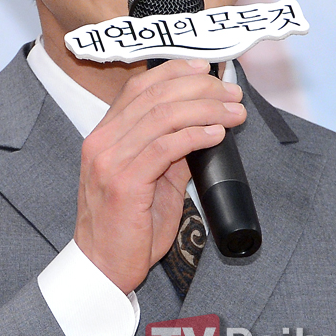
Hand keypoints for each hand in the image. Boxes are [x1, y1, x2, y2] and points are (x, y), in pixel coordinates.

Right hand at [74, 58, 245, 293]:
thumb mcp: (150, 179)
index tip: (205, 68)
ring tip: (233, 113)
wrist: (102, 268)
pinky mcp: (123, 182)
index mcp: (105, 134)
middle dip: (199, 88)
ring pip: (162, 117)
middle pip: (154, 96)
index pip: (139, 87)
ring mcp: (109, 160)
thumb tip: (202, 124)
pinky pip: (164, 148)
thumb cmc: (127, 226)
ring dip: (205, 109)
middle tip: (230, 94)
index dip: (174, 72)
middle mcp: (102, 141)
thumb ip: (169, 149)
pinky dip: (195, 135)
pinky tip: (216, 134)